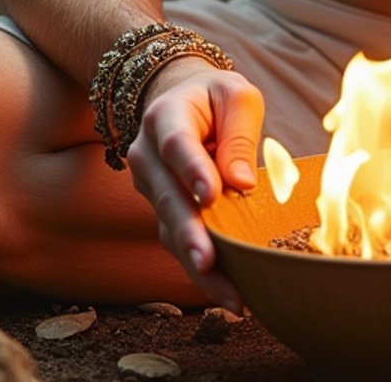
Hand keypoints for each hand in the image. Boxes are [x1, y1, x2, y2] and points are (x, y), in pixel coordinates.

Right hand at [125, 55, 264, 310]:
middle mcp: (148, 155)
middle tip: (208, 259)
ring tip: (230, 293)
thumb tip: (242, 183)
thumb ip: (239, 135)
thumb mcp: (236, 97)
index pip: (176, 144)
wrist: (183, 100)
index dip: (192, 170)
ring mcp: (150, 187)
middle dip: (188, 231)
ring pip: (169, 228)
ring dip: (196, 262)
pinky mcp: (162, 211)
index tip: (212, 195)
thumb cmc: (216, 99)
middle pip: (167, 196)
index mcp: (165, 116)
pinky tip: (228, 293)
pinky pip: (177, 242)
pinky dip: (200, 270)